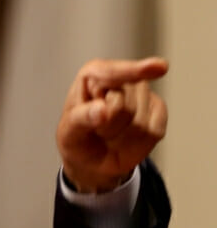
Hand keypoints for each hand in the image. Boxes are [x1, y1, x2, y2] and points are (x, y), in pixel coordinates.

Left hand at [56, 57, 167, 192]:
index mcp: (93, 75)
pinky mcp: (158, 111)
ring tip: (109, 135)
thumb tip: (103, 110)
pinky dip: (140, 143)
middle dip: (108, 126)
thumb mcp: (69, 132)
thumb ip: (81, 118)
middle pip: (124, 105)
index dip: (132, 72)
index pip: (111, 73)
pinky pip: (154, 130)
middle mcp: (120, 79)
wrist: (92, 160)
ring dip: (121, 136)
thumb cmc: (78, 140)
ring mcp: (142, 94)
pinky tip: (126, 139)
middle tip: (96, 131)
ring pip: (140, 121)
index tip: (159, 68)